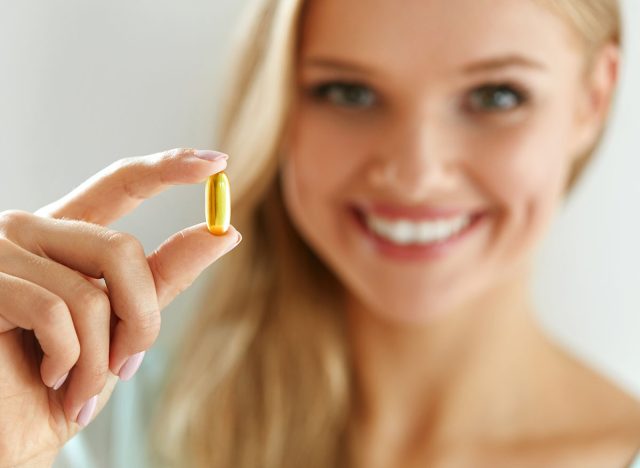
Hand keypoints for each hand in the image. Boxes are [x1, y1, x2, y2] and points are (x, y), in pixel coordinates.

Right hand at [0, 148, 240, 465]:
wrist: (8, 436)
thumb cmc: (61, 380)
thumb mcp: (121, 324)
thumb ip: (163, 277)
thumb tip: (225, 231)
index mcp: (63, 237)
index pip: (119, 184)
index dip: (167, 169)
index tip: (216, 163)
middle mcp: (30, 232)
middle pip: (122, 250)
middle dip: (141, 319)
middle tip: (128, 364)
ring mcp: (0, 253)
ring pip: (93, 292)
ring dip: (101, 357)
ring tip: (80, 388)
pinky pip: (58, 314)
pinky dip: (70, 362)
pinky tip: (50, 379)